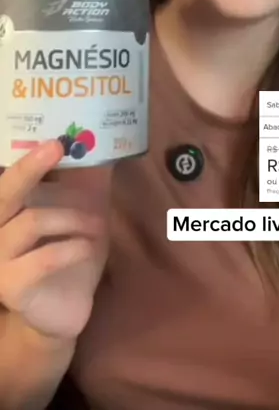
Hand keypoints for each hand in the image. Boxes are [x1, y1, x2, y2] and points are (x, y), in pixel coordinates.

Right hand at [0, 140, 110, 340]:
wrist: (65, 306)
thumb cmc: (68, 248)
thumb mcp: (81, 208)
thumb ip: (84, 177)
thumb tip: (101, 139)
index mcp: (9, 206)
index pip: (9, 175)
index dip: (27, 157)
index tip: (53, 140)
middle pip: (5, 192)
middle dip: (29, 168)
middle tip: (56, 147)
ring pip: (32, 221)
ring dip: (72, 217)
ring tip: (98, 223)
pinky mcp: (12, 285)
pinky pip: (44, 258)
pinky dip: (72, 248)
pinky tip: (88, 247)